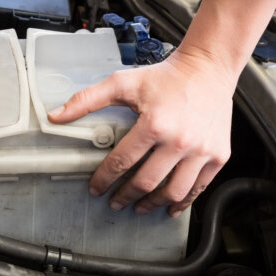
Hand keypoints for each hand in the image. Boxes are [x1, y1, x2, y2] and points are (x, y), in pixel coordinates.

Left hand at [47, 46, 237, 216]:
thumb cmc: (165, 76)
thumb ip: (87, 100)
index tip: (96, 188)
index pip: (121, 162)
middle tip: (115, 202)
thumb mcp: (122, 83)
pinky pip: (199, 187)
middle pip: (146, 182)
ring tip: (139, 206)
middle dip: (126, 196)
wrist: (208, 69)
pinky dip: (183, 201)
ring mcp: (202, 150)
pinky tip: (170, 206)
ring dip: (152, 204)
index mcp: (154, 124)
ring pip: (174, 191)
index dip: (104, 179)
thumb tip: (56, 116)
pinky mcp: (219, 155)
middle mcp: (180, 141)